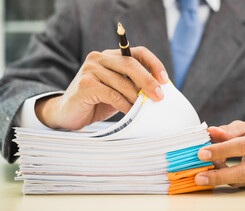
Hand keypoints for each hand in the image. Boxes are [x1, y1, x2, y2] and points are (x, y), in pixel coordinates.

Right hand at [35, 47, 168, 129]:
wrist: (68, 113)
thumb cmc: (97, 102)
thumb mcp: (119, 91)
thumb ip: (133, 86)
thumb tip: (159, 91)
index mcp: (110, 56)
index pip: (137, 53)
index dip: (154, 64)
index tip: (165, 80)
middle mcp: (99, 58)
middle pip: (130, 64)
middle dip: (148, 81)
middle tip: (160, 96)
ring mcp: (90, 70)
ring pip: (122, 81)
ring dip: (137, 97)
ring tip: (145, 108)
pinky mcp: (86, 84)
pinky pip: (112, 94)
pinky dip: (124, 104)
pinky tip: (130, 112)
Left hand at [195, 121, 244, 187]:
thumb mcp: (244, 127)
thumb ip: (226, 131)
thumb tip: (209, 131)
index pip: (241, 147)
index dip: (220, 150)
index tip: (201, 153)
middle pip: (242, 172)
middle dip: (218, 176)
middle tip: (199, 177)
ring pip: (239, 181)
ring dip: (219, 176)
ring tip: (206, 168)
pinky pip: (239, 184)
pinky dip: (225, 178)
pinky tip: (217, 171)